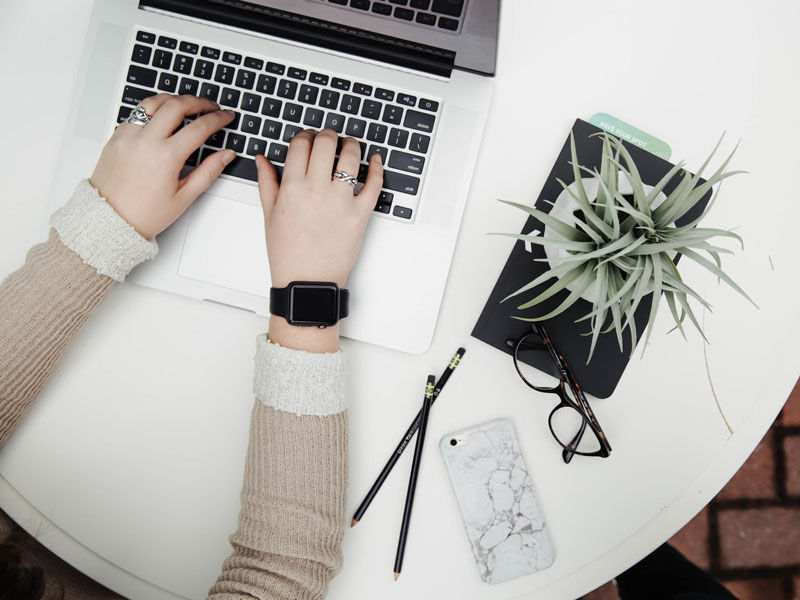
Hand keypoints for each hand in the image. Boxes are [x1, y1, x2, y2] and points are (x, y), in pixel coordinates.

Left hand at [90, 94, 235, 239]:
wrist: (109, 220)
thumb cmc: (144, 214)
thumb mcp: (184, 197)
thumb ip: (208, 171)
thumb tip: (226, 155)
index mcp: (166, 156)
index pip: (199, 127)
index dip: (218, 118)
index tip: (226, 116)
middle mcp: (146, 141)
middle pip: (177, 105)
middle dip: (198, 101)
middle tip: (210, 106)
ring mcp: (128, 136)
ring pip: (154, 102)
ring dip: (173, 99)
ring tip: (186, 104)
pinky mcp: (116, 137)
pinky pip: (136, 114)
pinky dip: (152, 111)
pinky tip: (161, 118)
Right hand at [256, 129, 383, 351]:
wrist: (307, 282)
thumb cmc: (288, 254)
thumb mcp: (269, 216)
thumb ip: (267, 182)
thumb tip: (262, 159)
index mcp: (292, 188)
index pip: (301, 144)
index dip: (305, 135)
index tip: (308, 138)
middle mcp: (317, 190)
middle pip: (326, 143)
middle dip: (328, 135)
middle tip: (329, 138)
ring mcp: (341, 201)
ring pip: (351, 157)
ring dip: (351, 145)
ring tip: (350, 146)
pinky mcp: (360, 214)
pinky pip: (374, 184)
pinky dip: (377, 168)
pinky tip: (375, 161)